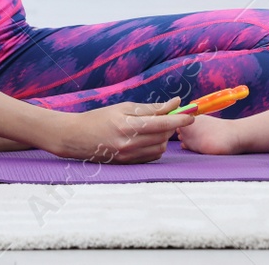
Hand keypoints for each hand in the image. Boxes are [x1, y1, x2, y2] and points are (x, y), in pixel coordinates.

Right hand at [53, 98, 194, 163]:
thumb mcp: (123, 108)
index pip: (162, 124)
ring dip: (163, 138)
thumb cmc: (99, 118)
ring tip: (154, 128)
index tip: (192, 114)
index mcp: (127, 127)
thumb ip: (150, 108)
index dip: (179, 119)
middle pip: (163, 137)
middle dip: (171, 127)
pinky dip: (154, 147)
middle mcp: (129, 145)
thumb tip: (174, 104)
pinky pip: (151, 157)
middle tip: (169, 117)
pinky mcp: (128, 165)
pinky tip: (147, 139)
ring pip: (159, 149)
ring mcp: (128, 157)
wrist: (76, 138)